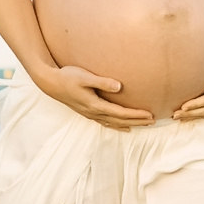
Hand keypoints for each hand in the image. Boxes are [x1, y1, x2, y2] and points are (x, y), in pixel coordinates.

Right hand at [37, 62, 152, 128]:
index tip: (150, 115)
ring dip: (130, 124)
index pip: (121, 112)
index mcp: (95, 105)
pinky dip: (117, 126)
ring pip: (114, 123)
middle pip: (120, 120)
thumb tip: (120, 87)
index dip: (136, 115)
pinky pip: (106, 122)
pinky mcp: (87, 112)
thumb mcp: (85, 77)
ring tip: (144, 125)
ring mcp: (90, 114)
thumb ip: (102, 82)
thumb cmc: (67, 77)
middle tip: (154, 121)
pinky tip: (124, 127)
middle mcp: (94, 112)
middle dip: (137, 121)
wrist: (50, 83)